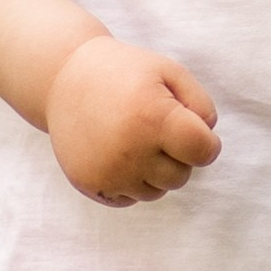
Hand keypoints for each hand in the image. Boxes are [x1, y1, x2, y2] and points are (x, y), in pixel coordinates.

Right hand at [46, 35, 220, 205]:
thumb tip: (206, 142)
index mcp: (154, 119)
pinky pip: (129, 198)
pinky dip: (129, 180)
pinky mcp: (90, 184)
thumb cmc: (125, 73)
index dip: (206, 142)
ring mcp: (108, 172)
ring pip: (156, 191)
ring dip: (153, 171)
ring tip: (132, 138)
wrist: (63, 79)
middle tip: (154, 129)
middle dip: (177, 156)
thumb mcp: (169, 72)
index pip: (204, 152)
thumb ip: (201, 105)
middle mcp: (131, 151)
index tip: (192, 129)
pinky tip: (115, 152)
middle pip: (181, 176)